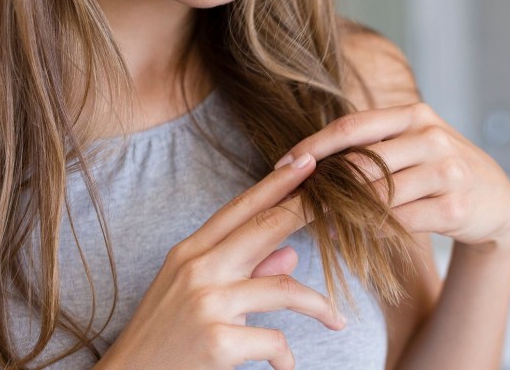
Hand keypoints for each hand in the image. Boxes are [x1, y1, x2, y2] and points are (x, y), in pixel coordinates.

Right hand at [101, 154, 345, 369]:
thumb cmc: (164, 341)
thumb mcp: (196, 297)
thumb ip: (244, 273)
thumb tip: (290, 253)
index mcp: (189, 253)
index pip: (240, 208)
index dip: (277, 183)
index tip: (307, 159)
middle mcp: (196, 269)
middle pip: (265, 227)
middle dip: (308, 209)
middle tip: (345, 200)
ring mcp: (206, 303)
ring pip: (284, 287)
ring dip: (319, 305)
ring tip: (337, 319)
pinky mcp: (217, 341)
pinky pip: (274, 340)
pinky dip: (285, 356)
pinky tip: (284, 366)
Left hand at [274, 103, 509, 255]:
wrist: (497, 200)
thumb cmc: (440, 170)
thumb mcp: (413, 144)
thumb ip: (373, 145)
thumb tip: (310, 160)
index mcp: (414, 115)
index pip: (352, 126)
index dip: (314, 146)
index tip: (283, 164)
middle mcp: (431, 138)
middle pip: (362, 162)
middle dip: (325, 185)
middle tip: (296, 201)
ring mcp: (446, 172)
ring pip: (379, 194)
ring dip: (343, 213)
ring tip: (317, 222)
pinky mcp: (454, 207)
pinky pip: (400, 220)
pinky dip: (370, 231)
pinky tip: (350, 236)